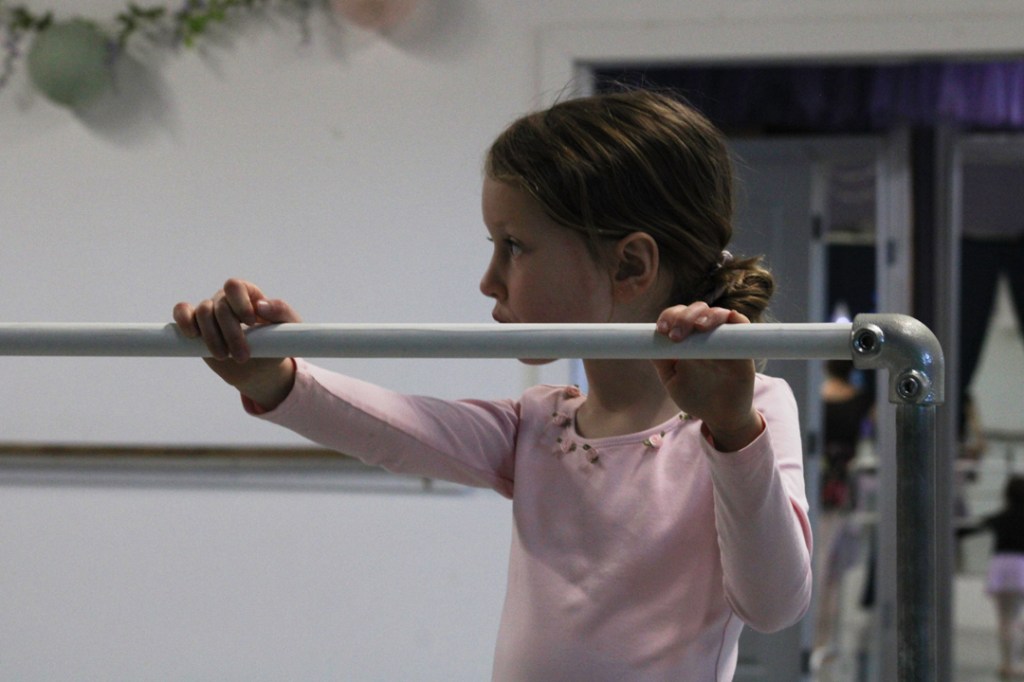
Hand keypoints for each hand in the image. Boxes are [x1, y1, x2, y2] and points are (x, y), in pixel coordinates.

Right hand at [173, 278, 300, 409]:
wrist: (260, 368)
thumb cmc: (277, 342)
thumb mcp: (290, 327)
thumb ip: (282, 312)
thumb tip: (261, 306)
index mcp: (248, 294)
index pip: (235, 286)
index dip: (240, 303)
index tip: (251, 322)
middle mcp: (227, 300)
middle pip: (219, 305)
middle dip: (230, 332)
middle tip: (243, 356)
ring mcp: (210, 312)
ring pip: (202, 312)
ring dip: (212, 337)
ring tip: (225, 356)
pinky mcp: (196, 326)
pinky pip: (182, 312)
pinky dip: (183, 320)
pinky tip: (193, 335)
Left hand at [653, 302, 762, 451]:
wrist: (721, 417)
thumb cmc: (695, 397)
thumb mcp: (672, 382)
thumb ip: (662, 362)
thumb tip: (651, 341)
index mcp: (688, 340)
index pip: (678, 316)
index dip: (669, 316)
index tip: (661, 330)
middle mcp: (707, 335)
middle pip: (697, 310)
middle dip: (684, 316)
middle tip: (675, 336)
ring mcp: (726, 340)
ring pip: (718, 313)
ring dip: (707, 315)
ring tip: (698, 327)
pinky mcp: (744, 348)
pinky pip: (742, 324)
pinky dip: (733, 318)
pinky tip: (724, 322)